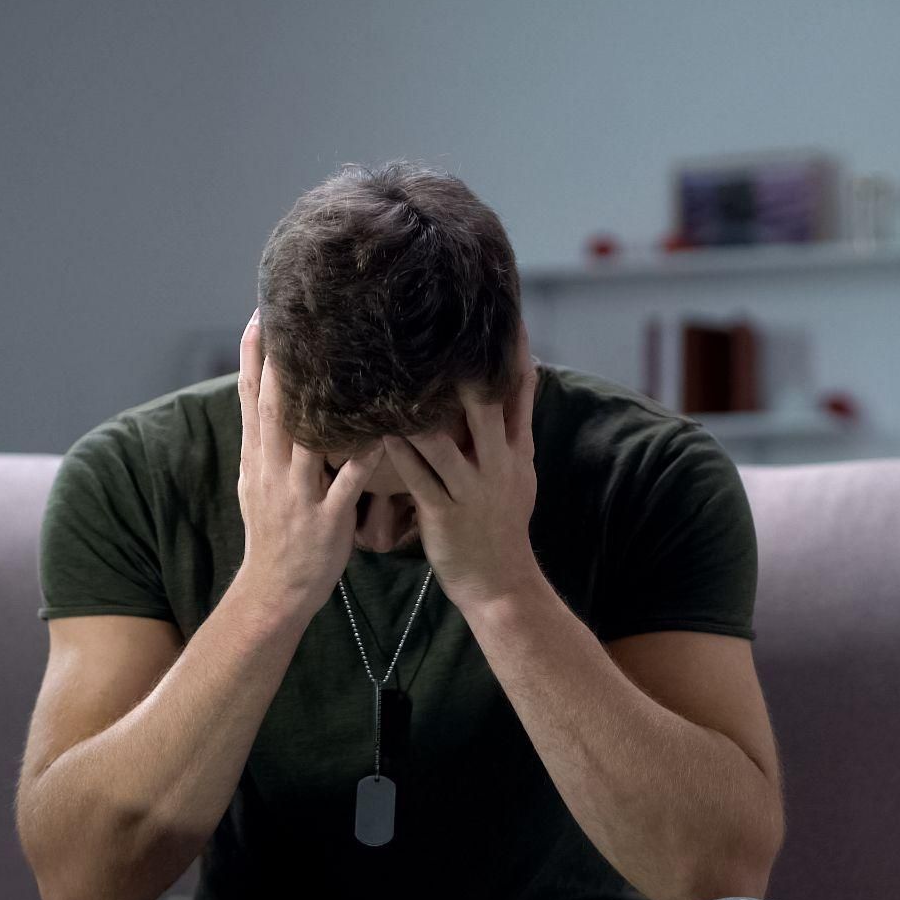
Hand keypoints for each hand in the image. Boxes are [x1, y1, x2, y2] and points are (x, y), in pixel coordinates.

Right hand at [232, 309, 381, 621]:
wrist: (273, 592)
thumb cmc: (273, 535)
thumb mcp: (257, 484)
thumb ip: (264, 443)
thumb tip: (265, 401)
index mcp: (257, 460)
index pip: (250, 399)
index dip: (254, 357)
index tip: (259, 316)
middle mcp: (273, 471)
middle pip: (274, 408)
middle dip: (281, 363)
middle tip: (293, 319)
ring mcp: (298, 495)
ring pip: (308, 439)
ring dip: (320, 401)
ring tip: (340, 360)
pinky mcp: (326, 520)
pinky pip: (347, 484)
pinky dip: (362, 459)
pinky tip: (381, 435)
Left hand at [382, 321, 543, 612]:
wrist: (500, 585)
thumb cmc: (501, 526)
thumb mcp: (520, 476)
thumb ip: (513, 431)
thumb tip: (516, 385)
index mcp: (517, 454)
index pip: (521, 394)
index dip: (514, 354)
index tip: (505, 315)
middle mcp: (499, 466)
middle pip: (486, 408)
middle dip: (467, 370)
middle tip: (443, 330)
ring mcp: (472, 490)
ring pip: (444, 442)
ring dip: (417, 409)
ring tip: (392, 374)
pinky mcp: (445, 514)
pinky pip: (418, 477)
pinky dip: (398, 453)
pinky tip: (378, 430)